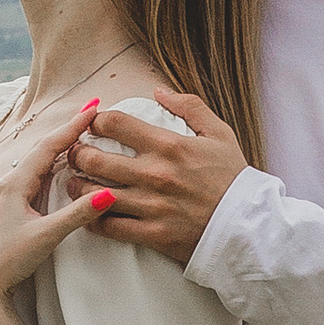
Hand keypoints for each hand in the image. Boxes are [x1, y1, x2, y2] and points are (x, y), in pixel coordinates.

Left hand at [0, 111, 114, 324]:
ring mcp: (8, 195)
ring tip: (81, 132)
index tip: (93, 107)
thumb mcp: (46, 237)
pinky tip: (60, 166)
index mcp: (15, 184)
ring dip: (60, 146)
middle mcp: (9, 184)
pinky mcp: (10, 207)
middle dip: (68, 131)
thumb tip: (108, 194)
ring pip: (38, 162)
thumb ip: (77, 215)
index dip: (72, 126)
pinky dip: (52, 165)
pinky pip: (35, 176)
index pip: (49, 146)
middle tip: (91, 113)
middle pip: (43, 149)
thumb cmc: (7, 259)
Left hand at [71, 92, 246, 266]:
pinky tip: (88, 212)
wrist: (248, 228)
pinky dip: (91, 218)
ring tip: (75, 182)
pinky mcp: (151, 234)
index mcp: (169, 146)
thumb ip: (190, 107)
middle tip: (75, 153)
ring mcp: (151, 206)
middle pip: (94, 158)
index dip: (95, 121)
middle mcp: (155, 174)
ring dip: (77, 186)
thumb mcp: (219, 134)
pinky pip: (107, 227)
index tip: (92, 125)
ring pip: (93, 194)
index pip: (115, 124)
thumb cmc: (234, 179)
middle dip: (76, 153)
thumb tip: (158, 90)